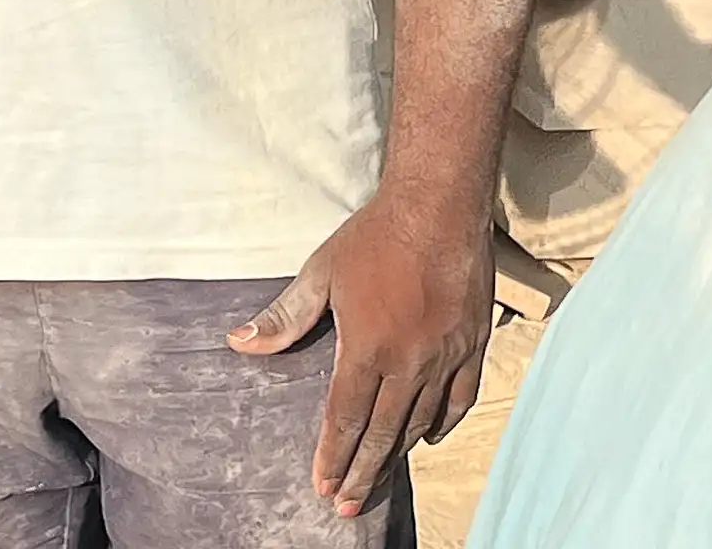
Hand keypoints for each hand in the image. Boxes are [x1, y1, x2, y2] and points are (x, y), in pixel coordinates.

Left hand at [228, 189, 493, 517]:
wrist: (438, 205)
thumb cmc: (375, 235)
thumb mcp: (322, 272)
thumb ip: (284, 316)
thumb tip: (239, 343)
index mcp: (367, 347)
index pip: (345, 419)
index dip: (333, 458)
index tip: (323, 488)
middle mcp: (408, 362)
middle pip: (382, 434)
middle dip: (362, 474)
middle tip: (348, 507)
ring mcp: (444, 357)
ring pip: (419, 423)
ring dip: (396, 455)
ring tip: (380, 479)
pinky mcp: (472, 345)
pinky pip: (459, 400)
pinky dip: (442, 425)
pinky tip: (427, 437)